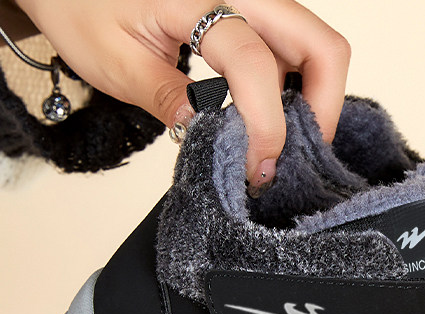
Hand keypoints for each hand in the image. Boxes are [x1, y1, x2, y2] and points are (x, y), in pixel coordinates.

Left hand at [13, 0, 350, 189]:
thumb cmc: (83, 6)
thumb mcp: (112, 59)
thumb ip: (165, 96)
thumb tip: (211, 137)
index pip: (253, 62)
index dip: (264, 125)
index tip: (256, 167)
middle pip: (319, 46)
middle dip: (321, 109)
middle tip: (296, 155)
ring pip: (317, 48)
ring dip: (313, 100)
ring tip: (282, 141)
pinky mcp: (256, 12)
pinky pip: (298, 50)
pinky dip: (298, 88)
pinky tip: (272, 116)